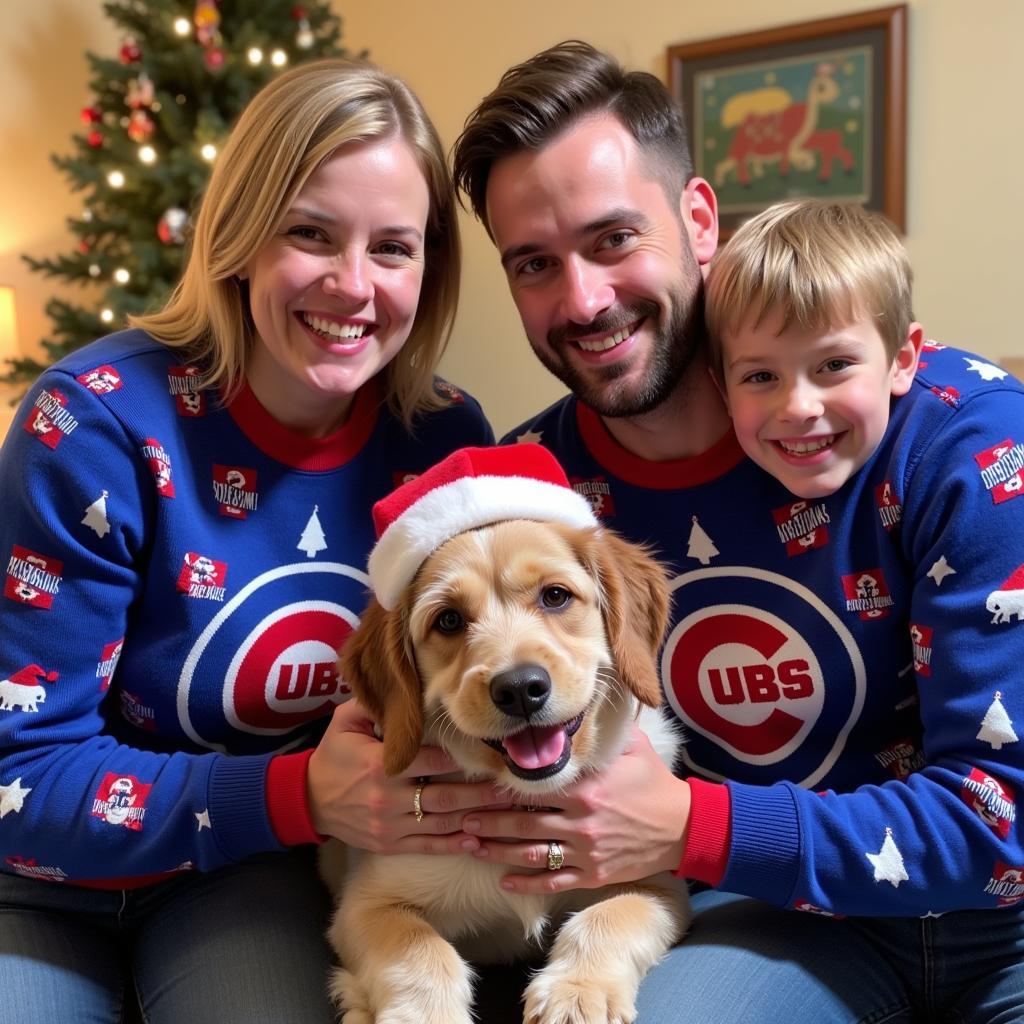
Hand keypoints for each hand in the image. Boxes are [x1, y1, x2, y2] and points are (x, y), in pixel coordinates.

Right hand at [307, 699, 510, 854]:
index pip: (430, 760)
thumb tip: (401, 685)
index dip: (461, 757)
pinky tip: (477, 840)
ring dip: (475, 818)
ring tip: (505, 812)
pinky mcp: (389, 845)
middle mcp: (387, 798)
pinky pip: (427, 846)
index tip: (489, 752)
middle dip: (479, 791)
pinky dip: (453, 845)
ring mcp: (389, 826)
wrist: (307, 800)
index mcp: (378, 765)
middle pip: (444, 794)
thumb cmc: (332, 755)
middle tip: (509, 784)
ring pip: (441, 822)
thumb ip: (373, 706)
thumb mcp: (345, 722)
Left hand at [461, 724, 690, 893]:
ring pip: (531, 853)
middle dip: (484, 820)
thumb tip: (577, 702)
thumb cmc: (654, 782)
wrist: (685, 828)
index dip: (496, 789)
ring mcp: (587, 851)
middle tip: (455, 817)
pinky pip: (554, 882)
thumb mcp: (630, 747)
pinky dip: (527, 884)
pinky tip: (503, 882)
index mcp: (585, 787)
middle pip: (521, 821)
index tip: (468, 786)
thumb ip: (600, 729)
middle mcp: (581, 820)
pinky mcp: (595, 874)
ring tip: (468, 845)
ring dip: (497, 851)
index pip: (530, 788)